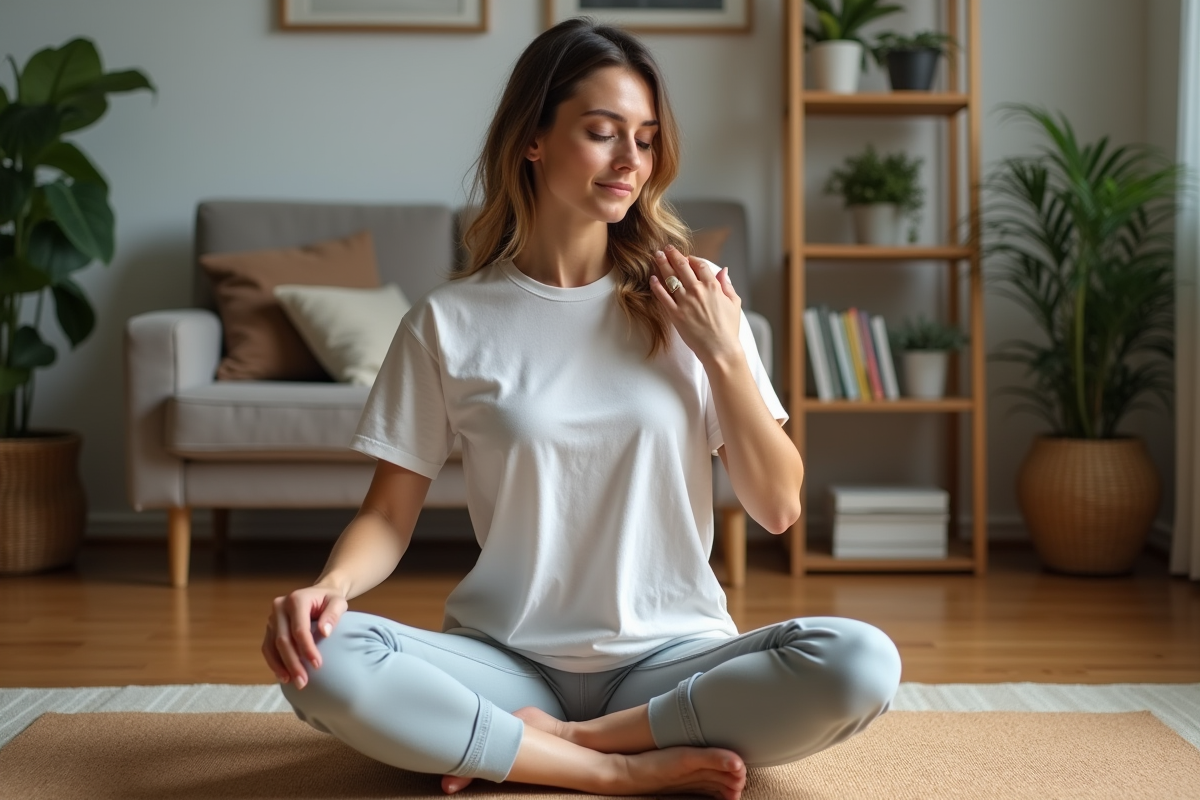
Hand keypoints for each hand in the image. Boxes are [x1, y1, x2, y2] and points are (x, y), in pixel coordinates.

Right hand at [262, 585, 347, 688]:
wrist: (319, 593)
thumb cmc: (330, 599)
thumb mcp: (338, 602)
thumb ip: (333, 614)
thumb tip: (325, 632)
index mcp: (296, 600)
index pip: (299, 629)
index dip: (307, 648)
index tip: (318, 665)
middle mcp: (279, 607)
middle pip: (283, 640)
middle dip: (293, 663)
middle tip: (303, 682)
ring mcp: (272, 618)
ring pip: (272, 646)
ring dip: (281, 667)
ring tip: (293, 683)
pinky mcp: (270, 628)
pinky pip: (268, 648)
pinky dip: (275, 663)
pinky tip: (284, 676)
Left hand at [649, 244, 742, 365]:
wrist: (720, 350)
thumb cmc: (728, 329)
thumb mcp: (734, 303)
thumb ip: (727, 285)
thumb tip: (723, 270)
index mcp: (713, 286)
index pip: (699, 264)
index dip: (691, 258)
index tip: (685, 256)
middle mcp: (698, 291)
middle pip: (682, 266)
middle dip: (673, 255)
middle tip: (666, 248)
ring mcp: (685, 302)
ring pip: (670, 278)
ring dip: (662, 264)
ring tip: (656, 256)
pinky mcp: (675, 314)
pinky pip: (663, 297)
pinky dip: (657, 286)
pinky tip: (652, 278)